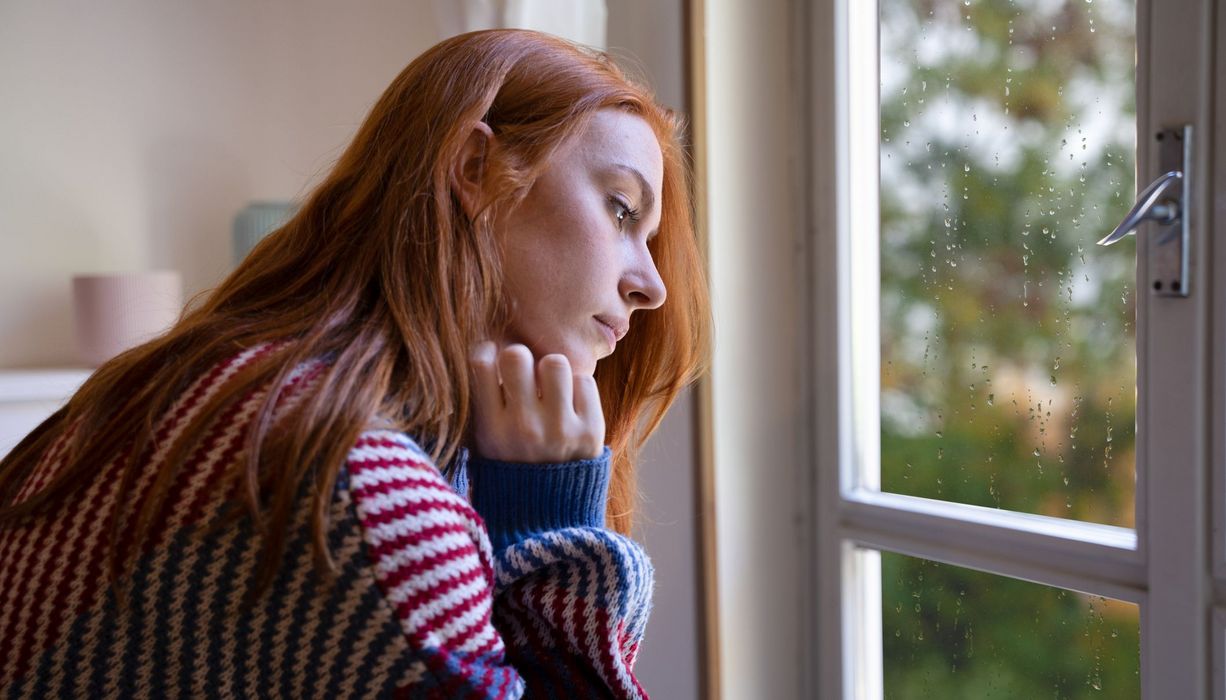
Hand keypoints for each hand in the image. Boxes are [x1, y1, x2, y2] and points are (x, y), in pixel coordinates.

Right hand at [467, 341, 605, 462]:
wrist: (551, 515)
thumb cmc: (514, 468)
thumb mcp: (484, 444)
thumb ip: (482, 403)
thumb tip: (488, 349)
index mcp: (491, 429)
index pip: (481, 363)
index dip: (488, 353)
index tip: (494, 362)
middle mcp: (524, 427)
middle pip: (517, 355)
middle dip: (521, 359)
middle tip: (526, 376)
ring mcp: (560, 429)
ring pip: (555, 362)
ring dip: (552, 371)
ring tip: (551, 390)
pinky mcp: (591, 431)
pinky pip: (585, 381)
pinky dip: (578, 389)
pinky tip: (570, 406)